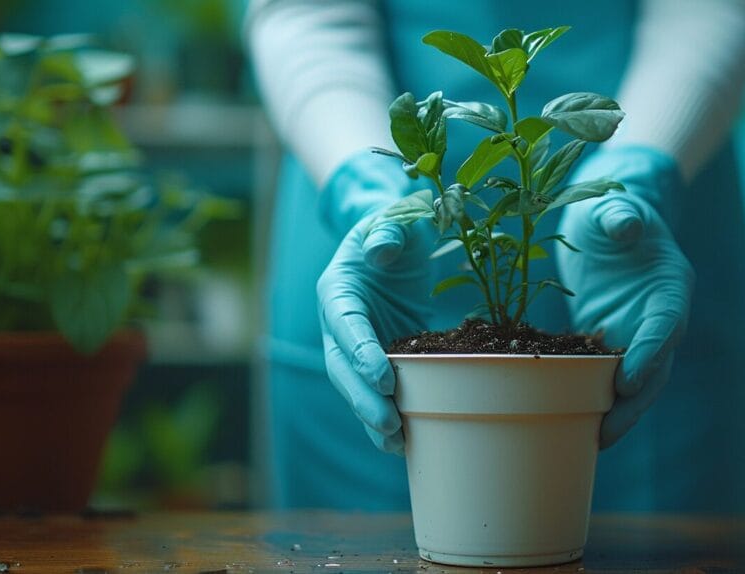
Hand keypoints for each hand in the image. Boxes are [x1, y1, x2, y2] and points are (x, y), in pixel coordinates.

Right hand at [316, 153, 431, 454]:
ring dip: (371, 417)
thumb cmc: (396, 226)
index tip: (384, 377)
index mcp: (337, 289)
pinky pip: (375, 390)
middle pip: (342, 367)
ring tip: (397, 444)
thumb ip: (386, 232)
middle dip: (363, 398)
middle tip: (389, 424)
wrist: (397, 239)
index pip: (344, 325)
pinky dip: (386, 415)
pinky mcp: (376, 357)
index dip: (360, 352)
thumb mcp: (394, 219)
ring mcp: (355, 344)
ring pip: (355, 387)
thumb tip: (380, 253)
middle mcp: (339, 323)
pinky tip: (406, 442)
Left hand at [557, 147, 693, 448]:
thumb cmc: (611, 209)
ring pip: (635, 382)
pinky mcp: (613, 340)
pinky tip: (575, 421)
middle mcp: (660, 317)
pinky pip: (608, 375)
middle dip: (634, 403)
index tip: (627, 381)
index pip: (665, 327)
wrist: (606, 221)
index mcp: (670, 287)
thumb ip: (620, 216)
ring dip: (617, 411)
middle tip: (607, 432)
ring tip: (592, 441)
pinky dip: (596, 398)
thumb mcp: (611, 206)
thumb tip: (627, 226)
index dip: (649, 354)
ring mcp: (637, 333)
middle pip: (655, 368)